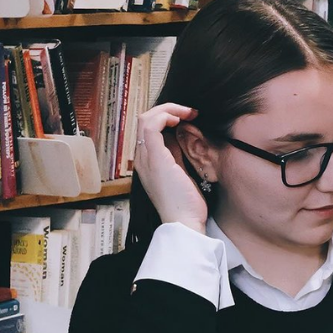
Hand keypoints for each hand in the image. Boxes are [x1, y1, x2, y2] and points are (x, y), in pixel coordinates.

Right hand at [133, 103, 206, 233]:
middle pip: (144, 119)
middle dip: (169, 110)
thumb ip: (176, 154)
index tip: (189, 118)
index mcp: (147, 161)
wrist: (183, 223)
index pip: (149, 129)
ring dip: (168, 109)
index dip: (167, 117)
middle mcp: (142, 158)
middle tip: (191, 112)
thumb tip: (180, 135)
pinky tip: (180, 119)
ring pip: (145, 118)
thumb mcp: (180, 172)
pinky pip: (151, 125)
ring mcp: (145, 158)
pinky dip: (165, 115)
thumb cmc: (186, 203)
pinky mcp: (154, 158)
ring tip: (188, 113)